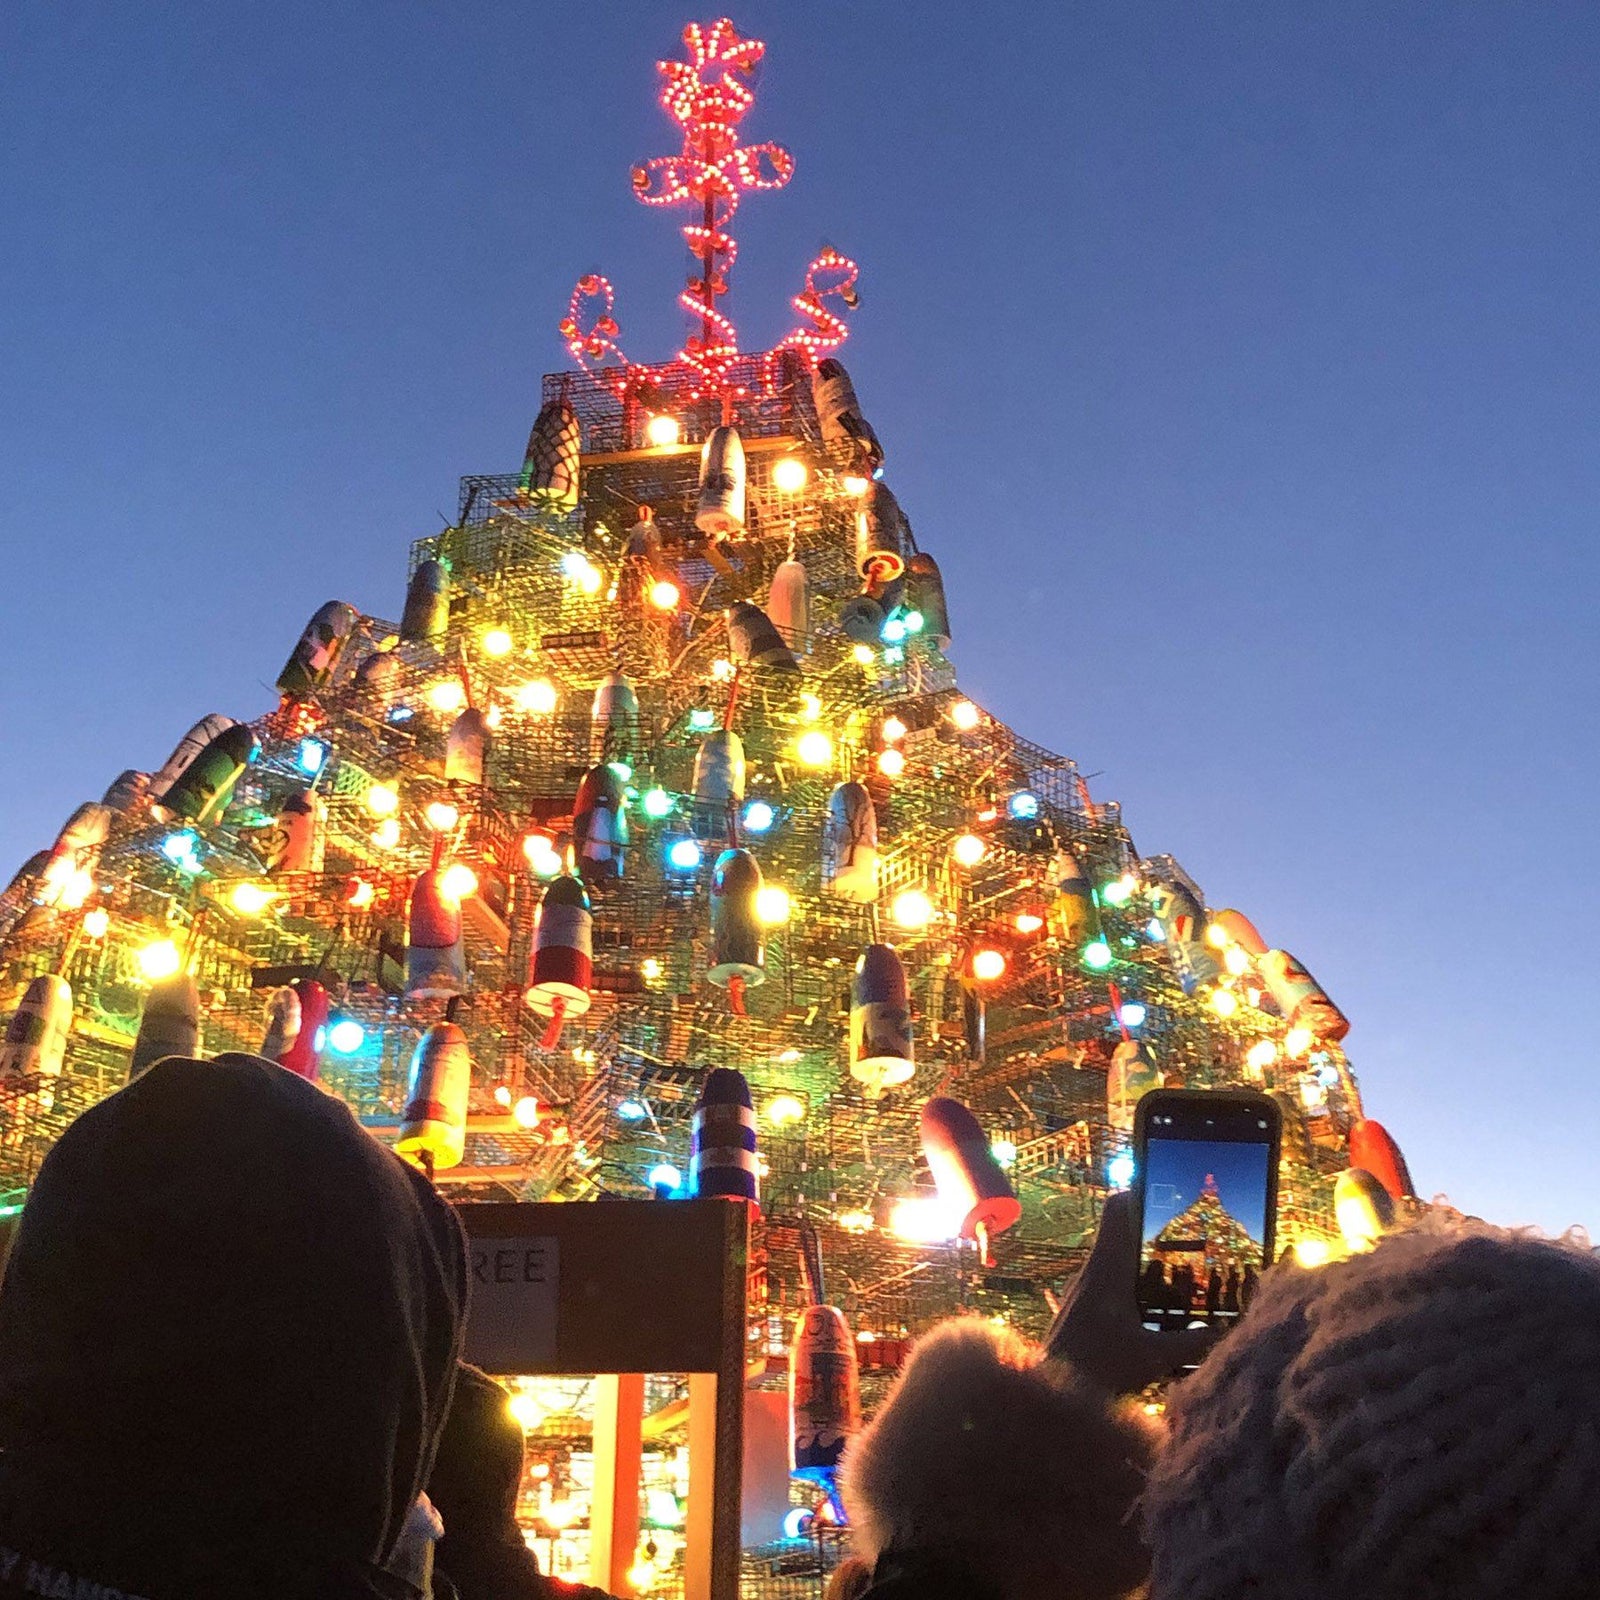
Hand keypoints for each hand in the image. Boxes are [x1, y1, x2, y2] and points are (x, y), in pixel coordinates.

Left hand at [1043, 1190, 1221, 1392]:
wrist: (1050, 1396)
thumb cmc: (1098, 1369)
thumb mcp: (1153, 1356)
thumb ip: (1191, 1342)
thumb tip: (1224, 1331)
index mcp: (1105, 1268)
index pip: (1117, 1209)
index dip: (1140, 1193)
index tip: (1166, 1192)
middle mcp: (1090, 1271)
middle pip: (1119, 1234)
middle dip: (1151, 1235)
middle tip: (1185, 1240)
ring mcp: (1079, 1289)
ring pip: (1112, 1261)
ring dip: (1140, 1265)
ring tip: (1174, 1278)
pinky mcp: (1077, 1309)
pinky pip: (1104, 1285)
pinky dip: (1127, 1288)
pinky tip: (1148, 1312)